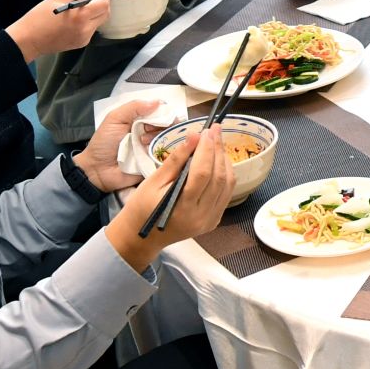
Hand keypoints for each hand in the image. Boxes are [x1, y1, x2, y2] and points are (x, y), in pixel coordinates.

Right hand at [5, 0, 110, 60]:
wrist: (28, 39)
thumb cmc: (40, 16)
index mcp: (81, 16)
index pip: (104, 4)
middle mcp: (86, 29)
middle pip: (105, 14)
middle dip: (102, 4)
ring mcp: (84, 38)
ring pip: (100, 22)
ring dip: (96, 13)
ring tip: (82, 8)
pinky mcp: (81, 44)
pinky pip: (92, 30)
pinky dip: (89, 22)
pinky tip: (76, 19)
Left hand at [74, 95, 170, 192]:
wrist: (97, 170)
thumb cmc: (103, 143)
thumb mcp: (114, 119)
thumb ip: (134, 107)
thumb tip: (158, 102)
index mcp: (141, 121)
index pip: (161, 113)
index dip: (163, 113)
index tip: (159, 116)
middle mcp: (150, 134)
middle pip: (169, 126)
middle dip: (162, 125)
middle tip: (147, 130)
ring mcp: (153, 149)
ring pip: (170, 141)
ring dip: (160, 139)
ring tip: (144, 143)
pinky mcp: (155, 164)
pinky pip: (168, 158)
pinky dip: (166, 154)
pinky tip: (154, 152)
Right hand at [103, 129, 234, 271]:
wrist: (142, 238)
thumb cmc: (141, 208)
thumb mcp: (153, 182)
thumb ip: (176, 159)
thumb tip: (194, 137)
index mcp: (182, 208)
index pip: (202, 173)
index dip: (207, 149)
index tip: (207, 130)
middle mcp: (201, 216)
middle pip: (218, 177)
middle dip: (218, 150)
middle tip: (215, 130)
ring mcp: (210, 220)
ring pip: (228, 185)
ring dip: (224, 161)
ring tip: (216, 143)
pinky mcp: (213, 220)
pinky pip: (226, 193)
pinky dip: (225, 174)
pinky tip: (218, 161)